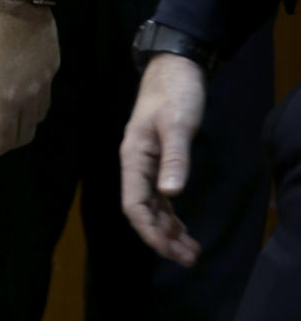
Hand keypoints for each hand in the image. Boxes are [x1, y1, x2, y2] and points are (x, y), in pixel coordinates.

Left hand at [0, 0, 57, 155]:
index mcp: (7, 99)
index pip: (4, 141)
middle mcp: (31, 95)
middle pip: (25, 134)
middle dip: (6, 142)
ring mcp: (46, 80)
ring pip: (38, 116)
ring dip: (21, 124)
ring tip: (4, 113)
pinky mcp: (53, 65)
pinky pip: (45, 94)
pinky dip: (33, 103)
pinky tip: (18, 87)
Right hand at [120, 53, 206, 264]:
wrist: (176, 65)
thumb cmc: (175, 92)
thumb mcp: (177, 124)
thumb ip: (174, 158)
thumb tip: (170, 194)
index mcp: (133, 156)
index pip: (134, 204)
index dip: (150, 231)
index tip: (171, 250)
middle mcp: (135, 162)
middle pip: (142, 210)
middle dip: (162, 237)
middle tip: (189, 257)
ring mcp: (146, 161)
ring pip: (151, 205)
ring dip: (167, 229)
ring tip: (190, 249)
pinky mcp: (158, 158)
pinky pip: (159, 195)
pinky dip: (170, 213)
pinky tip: (182, 225)